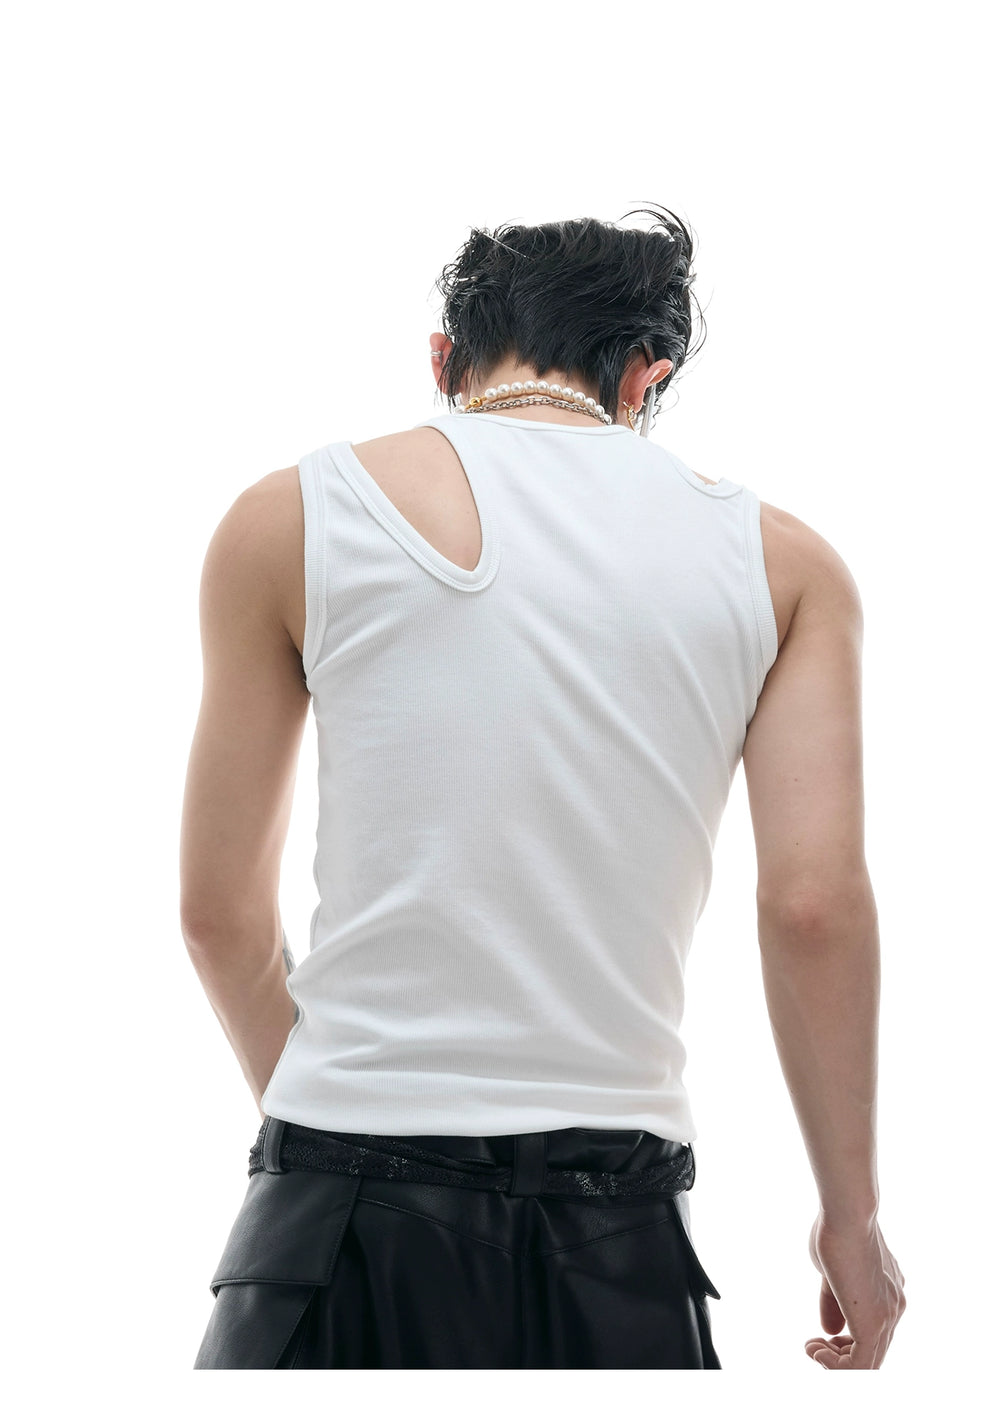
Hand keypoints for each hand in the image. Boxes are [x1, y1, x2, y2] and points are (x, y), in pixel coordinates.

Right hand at [804, 1213, 905, 1368]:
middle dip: (838, 1355)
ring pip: (867, 1364)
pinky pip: (860, 1366)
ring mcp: (888, 1316)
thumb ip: (833, 1303)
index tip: (820, 1336)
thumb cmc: (837, 1230)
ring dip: (834, 1363)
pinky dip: (835, 1366)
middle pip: (872, 1351)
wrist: (847, 1215)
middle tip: (813, 1346)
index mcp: (888, 1291)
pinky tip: (814, 1349)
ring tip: (812, 1349)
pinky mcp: (874, 1324)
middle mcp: (894, 1306)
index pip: (873, 1332)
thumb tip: (830, 1331)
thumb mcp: (832, 1271)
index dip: (845, 1341)